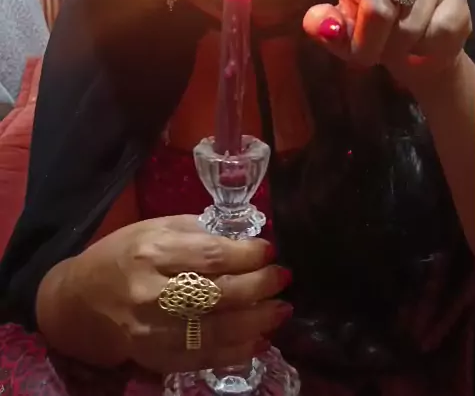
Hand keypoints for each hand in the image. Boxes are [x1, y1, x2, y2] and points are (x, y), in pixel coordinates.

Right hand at [64, 215, 290, 372]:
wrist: (79, 301)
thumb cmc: (121, 254)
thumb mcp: (153, 227)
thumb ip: (196, 231)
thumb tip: (243, 238)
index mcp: (152, 251)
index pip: (210, 256)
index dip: (246, 255)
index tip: (269, 250)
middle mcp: (152, 292)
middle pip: (218, 294)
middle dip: (259, 287)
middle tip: (283, 279)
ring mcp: (152, 331)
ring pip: (214, 331)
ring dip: (256, 322)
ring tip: (281, 311)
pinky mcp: (155, 357)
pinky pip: (203, 359)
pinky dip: (236, 352)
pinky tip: (258, 340)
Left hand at [303, 0, 471, 91]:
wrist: (418, 56)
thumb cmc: (374, 38)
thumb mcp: (344, 38)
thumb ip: (328, 29)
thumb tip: (323, 26)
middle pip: (377, 9)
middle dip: (368, 43)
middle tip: (368, 55)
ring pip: (408, 30)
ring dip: (398, 51)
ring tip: (399, 48)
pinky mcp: (456, 1)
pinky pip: (438, 35)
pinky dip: (426, 51)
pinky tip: (424, 46)